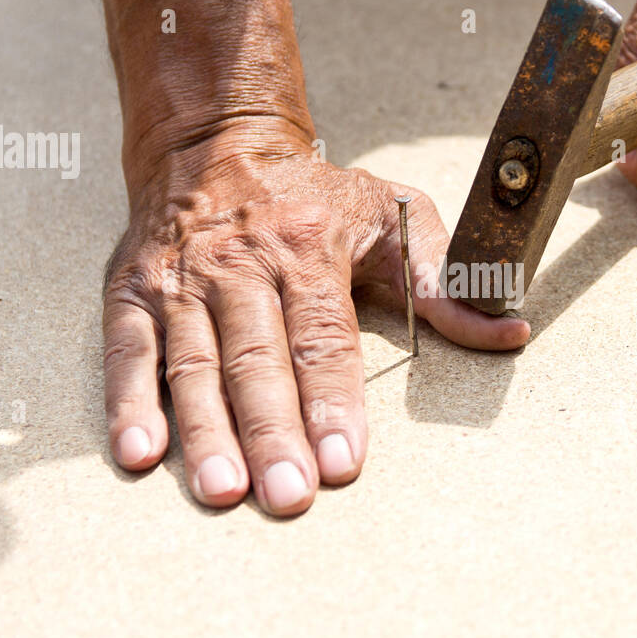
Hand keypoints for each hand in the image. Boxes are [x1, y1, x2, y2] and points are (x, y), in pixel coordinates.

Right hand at [102, 121, 528, 514]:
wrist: (213, 141)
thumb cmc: (313, 194)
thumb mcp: (391, 215)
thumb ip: (445, 278)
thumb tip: (509, 328)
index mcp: (307, 246)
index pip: (323, 337)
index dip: (333, 402)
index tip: (345, 462)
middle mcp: (239, 264)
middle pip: (257, 360)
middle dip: (273, 432)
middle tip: (288, 496)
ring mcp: (180, 280)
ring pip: (194, 364)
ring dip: (206, 432)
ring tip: (222, 491)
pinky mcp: (131, 292)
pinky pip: (127, 352)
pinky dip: (128, 402)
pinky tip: (139, 454)